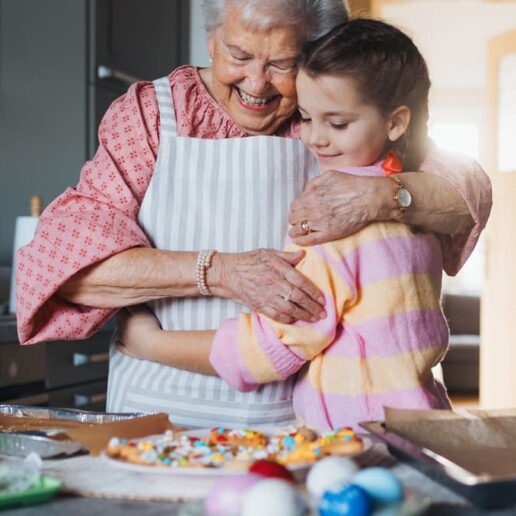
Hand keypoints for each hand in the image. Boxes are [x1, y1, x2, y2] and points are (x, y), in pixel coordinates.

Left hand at [116, 305, 161, 359]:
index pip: (121, 310)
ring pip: (118, 332)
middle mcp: (121, 329)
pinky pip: (120, 347)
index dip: (125, 306)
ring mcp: (124, 341)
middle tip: (129, 314)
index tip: (129, 304)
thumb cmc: (148, 325)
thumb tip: (127, 298)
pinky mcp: (128, 351)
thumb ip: (134, 304)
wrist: (153, 344)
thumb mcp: (142, 310)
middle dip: (123, 317)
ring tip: (128, 326)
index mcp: (124, 318)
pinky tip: (118, 342)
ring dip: (121, 328)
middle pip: (119, 321)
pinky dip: (119, 344)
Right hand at [210, 249, 325, 323]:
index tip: (323, 299)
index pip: (301, 281)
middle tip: (324, 313)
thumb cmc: (248, 261)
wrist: (227, 273)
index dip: (314, 292)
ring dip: (304, 315)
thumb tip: (303, 254)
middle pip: (298, 297)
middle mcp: (274, 283)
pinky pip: (277, 316)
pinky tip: (296, 320)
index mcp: (278, 269)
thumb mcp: (268, 253)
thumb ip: (287, 256)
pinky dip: (288, 319)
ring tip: (315, 319)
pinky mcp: (259, 306)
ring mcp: (266, 296)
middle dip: (313, 307)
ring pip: (290, 309)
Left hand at [288, 171, 381, 244]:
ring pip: (297, 230)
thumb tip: (305, 192)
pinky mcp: (328, 233)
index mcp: (311, 196)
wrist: (368, 198)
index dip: (297, 208)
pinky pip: (308, 240)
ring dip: (295, 230)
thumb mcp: (329, 176)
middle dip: (295, 218)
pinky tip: (298, 240)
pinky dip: (300, 240)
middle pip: (293, 218)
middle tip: (300, 220)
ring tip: (297, 231)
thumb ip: (313, 183)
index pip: (294, 205)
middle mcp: (312, 210)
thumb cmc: (351, 185)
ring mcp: (319, 223)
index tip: (300, 210)